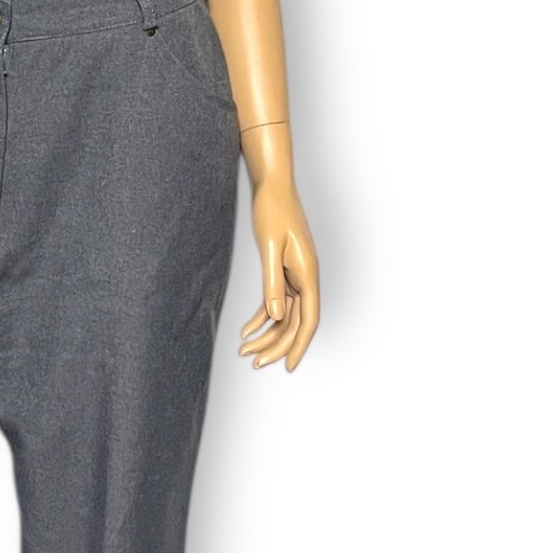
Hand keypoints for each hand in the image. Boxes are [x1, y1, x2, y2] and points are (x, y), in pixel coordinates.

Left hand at [236, 175, 318, 371]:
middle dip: (275, 345)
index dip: (299, 345)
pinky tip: (246, 330)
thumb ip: (272, 281)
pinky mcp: (283, 270)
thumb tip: (274, 315)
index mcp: (308, 273)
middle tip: (253, 362)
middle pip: (294, 321)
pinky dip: (262, 317)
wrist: (272, 186)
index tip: (288, 366)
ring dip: (266, 334)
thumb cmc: (273, 210)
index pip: (308, 319)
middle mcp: (305, 278)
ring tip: (245, 350)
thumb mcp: (270, 247)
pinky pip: (275, 300)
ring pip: (284, 314)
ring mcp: (295, 275)